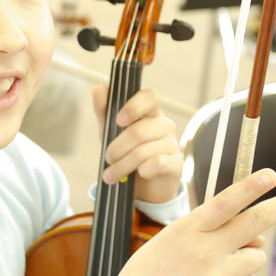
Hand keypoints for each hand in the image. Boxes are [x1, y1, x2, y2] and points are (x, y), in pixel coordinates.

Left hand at [92, 85, 181, 203]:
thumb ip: (104, 111)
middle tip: (107, 158)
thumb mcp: (110, 132)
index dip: (134, 106)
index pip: (150, 97)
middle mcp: (164, 125)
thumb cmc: (126, 153)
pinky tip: (139, 174)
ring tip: (111, 175)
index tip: (118, 120)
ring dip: (122, 166)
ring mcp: (172, 144)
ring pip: (144, 151)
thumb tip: (99, 89)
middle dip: (117, 147)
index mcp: (150, 113)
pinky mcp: (176, 164)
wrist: (142, 187)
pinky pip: (158, 164)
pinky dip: (143, 171)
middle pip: (139, 131)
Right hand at [109, 168, 275, 275]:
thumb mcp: (175, 236)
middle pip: (256, 222)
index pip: (225, 203)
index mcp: (189, 227)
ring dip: (248, 254)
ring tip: (217, 264)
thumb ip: (214, 228)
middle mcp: (205, 250)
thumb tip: (256, 234)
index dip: (250, 187)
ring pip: (256, 255)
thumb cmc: (153, 268)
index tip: (271, 174)